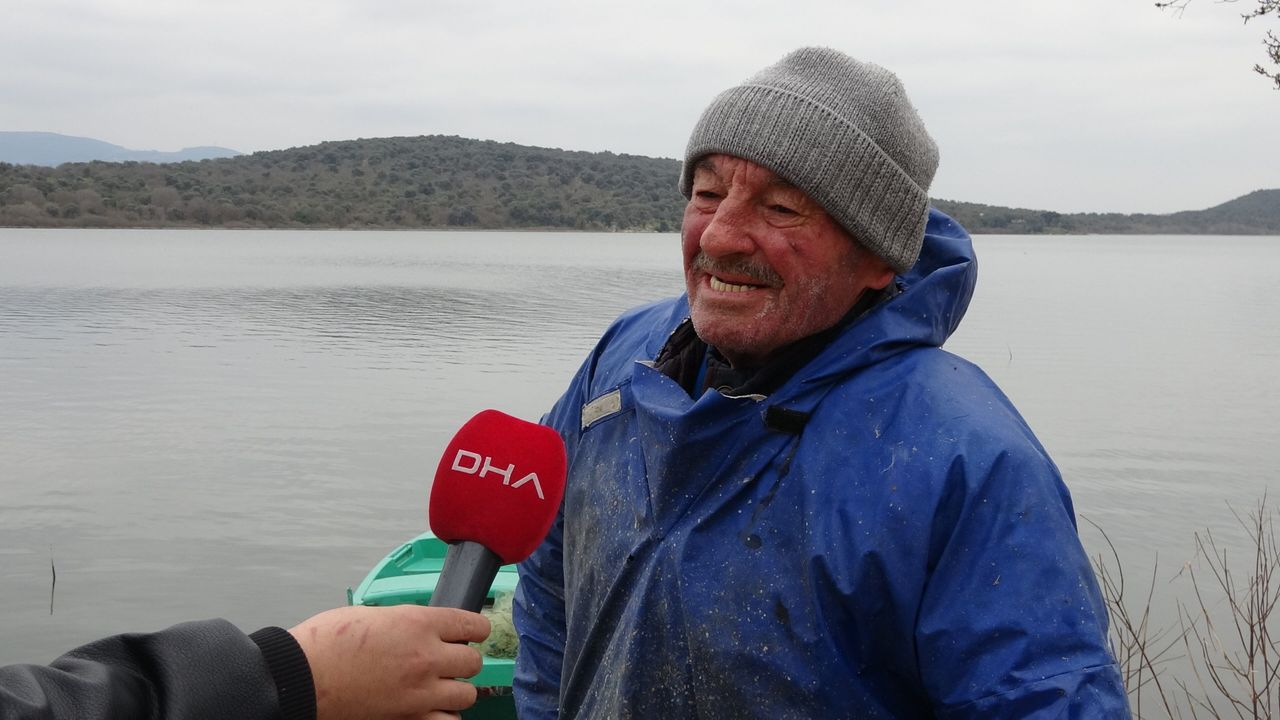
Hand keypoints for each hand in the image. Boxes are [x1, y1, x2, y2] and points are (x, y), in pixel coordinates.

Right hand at [288, 604, 490, 719]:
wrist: (301, 677)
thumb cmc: (327, 642)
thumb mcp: (373, 614)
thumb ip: (407, 623)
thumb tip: (423, 629)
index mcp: (418, 624)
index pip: (471, 626)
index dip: (477, 629)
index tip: (476, 632)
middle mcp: (425, 658)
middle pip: (472, 662)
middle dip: (463, 660)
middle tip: (451, 659)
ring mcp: (418, 693)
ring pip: (466, 694)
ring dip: (456, 689)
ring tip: (440, 686)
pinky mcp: (407, 718)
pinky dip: (443, 716)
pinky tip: (431, 708)